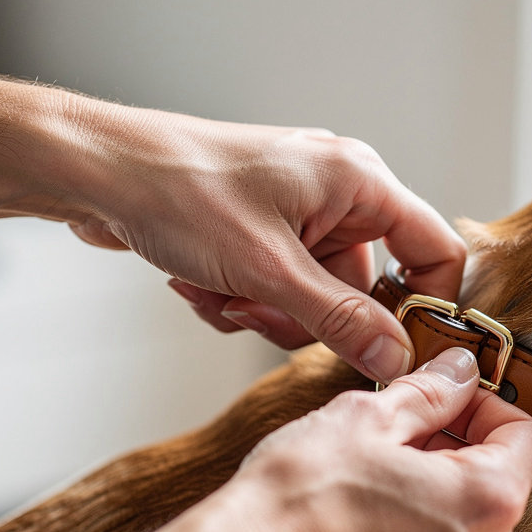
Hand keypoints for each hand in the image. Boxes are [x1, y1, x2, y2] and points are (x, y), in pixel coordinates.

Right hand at [0, 348, 531, 531]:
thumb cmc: (298, 498)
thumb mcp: (367, 417)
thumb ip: (430, 392)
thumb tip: (461, 373)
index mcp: (489, 501)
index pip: (528, 438)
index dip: (489, 406)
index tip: (449, 399)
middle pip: (498, 484)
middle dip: (458, 449)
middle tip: (399, 429)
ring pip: (464, 527)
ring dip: (434, 494)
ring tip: (372, 475)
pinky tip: (360, 519)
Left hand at [69, 115, 465, 382]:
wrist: (98, 172)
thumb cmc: (179, 192)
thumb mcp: (268, 270)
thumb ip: (341, 320)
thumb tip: (397, 358)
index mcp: (359, 181)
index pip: (434, 250)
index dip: (426, 306)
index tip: (396, 353)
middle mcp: (337, 195)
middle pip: (364, 289)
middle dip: (307, 316)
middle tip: (258, 310)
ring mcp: (299, 215)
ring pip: (314, 299)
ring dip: (264, 311)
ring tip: (219, 291)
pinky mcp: (264, 233)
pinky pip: (278, 290)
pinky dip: (242, 300)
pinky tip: (201, 284)